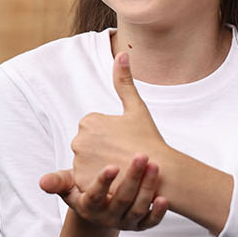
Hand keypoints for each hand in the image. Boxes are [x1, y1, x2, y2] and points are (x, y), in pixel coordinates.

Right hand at [40, 154, 169, 231]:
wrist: (100, 210)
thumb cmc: (83, 190)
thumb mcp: (69, 186)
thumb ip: (57, 182)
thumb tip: (43, 182)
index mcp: (88, 206)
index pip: (95, 196)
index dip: (102, 183)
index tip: (112, 165)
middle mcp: (106, 217)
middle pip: (121, 200)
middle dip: (132, 178)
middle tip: (142, 156)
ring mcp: (124, 223)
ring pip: (137, 209)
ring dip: (147, 189)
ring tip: (155, 166)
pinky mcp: (139, 226)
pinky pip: (150, 222)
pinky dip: (158, 213)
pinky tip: (164, 197)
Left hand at [68, 53, 170, 194]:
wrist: (158, 172)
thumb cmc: (148, 139)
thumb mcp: (136, 108)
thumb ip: (124, 81)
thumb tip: (122, 53)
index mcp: (89, 121)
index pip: (94, 130)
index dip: (111, 137)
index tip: (125, 141)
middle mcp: (78, 140)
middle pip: (89, 147)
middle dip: (103, 153)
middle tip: (125, 156)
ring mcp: (79, 163)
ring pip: (88, 165)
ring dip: (101, 167)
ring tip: (122, 170)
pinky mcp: (83, 183)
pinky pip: (87, 181)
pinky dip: (98, 183)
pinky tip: (114, 183)